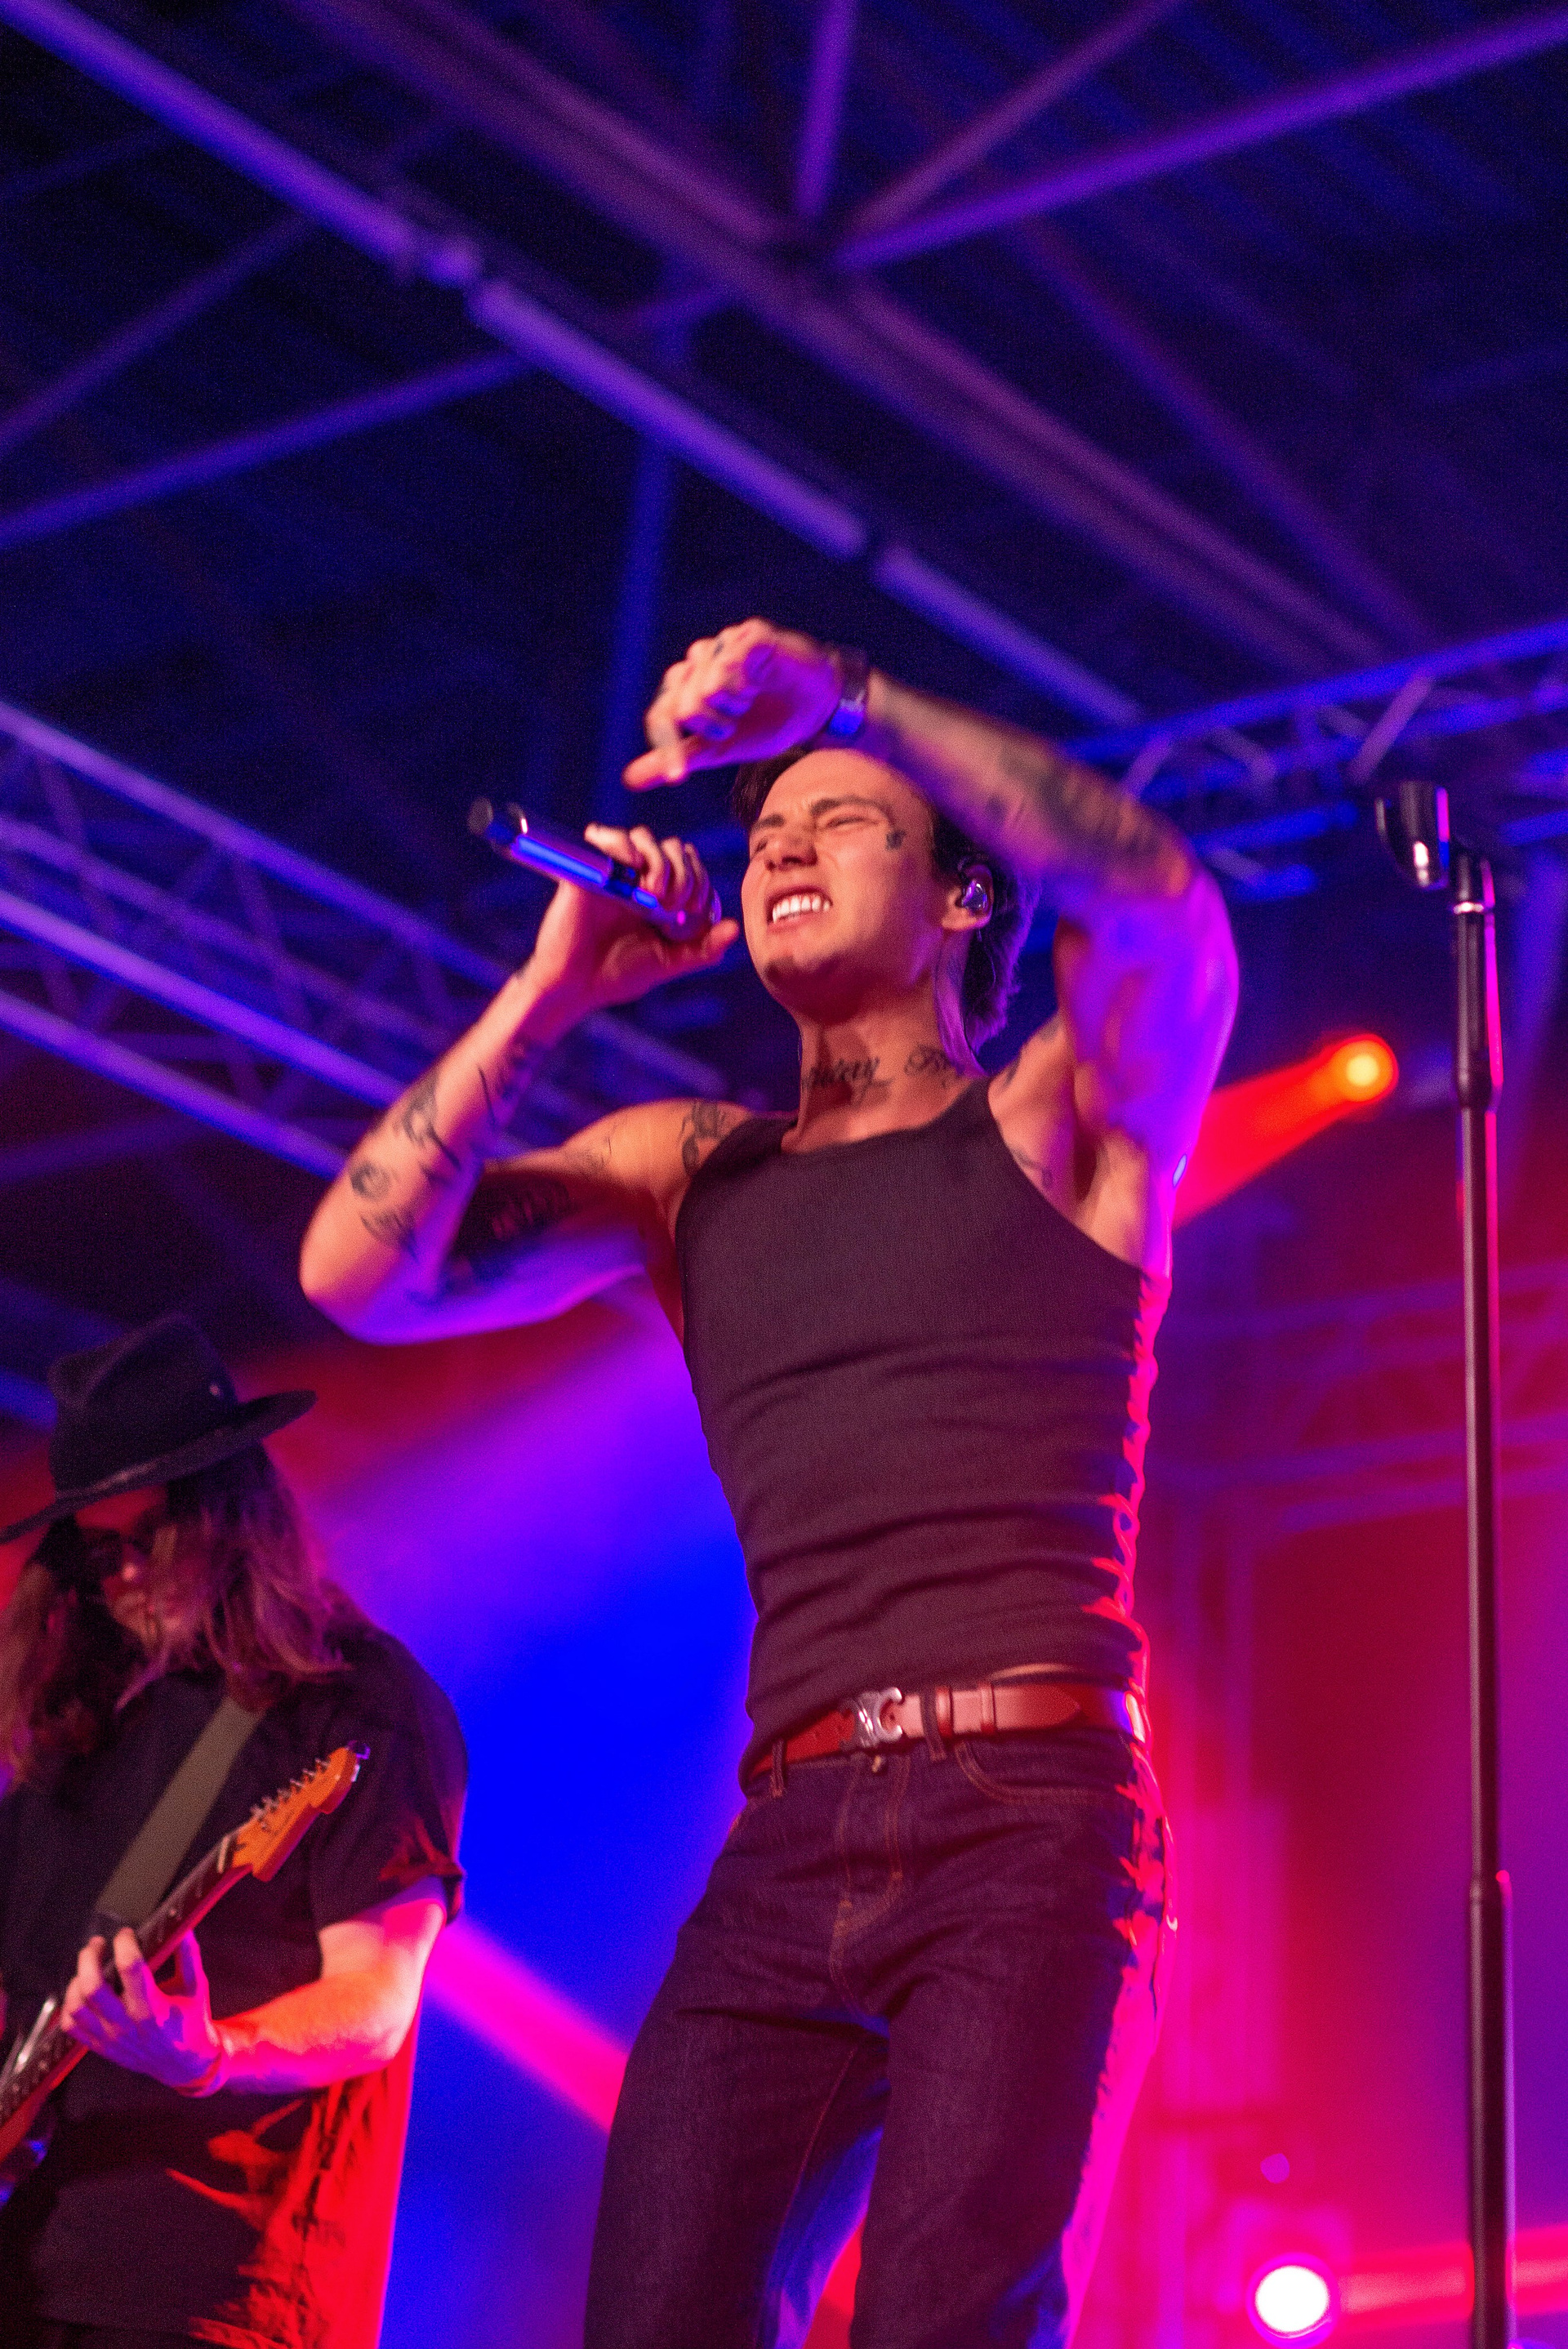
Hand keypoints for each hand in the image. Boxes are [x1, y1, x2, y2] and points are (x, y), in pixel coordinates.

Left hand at [61, 1928, 225, 2091]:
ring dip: (77, 1979)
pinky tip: (81, 1990)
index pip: (130, 1967)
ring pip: (77, 2006)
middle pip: (92, 1986)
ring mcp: (110, 2038)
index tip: (126, 1933)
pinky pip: (71, 2027)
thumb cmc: (191, 2020)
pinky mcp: (100, 2047)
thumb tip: (181, 1925)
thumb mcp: (196, 1987)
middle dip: (90, 1957)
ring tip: (88, 1965)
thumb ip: (188, 1955)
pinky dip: (70, 2005)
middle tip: (98, 1944)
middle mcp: (127, 2024)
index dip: (124, 1943)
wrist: (183, 2064)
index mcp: (153, 2007)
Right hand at [526, 825, 738, 1015]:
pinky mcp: (587, 870)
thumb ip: (703, 949)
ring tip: (655, 894)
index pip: (693, 868)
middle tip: (674, 905)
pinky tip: (633, 865)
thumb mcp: (667, 963)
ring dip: (661, 861)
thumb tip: (735, 928)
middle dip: (686, 873)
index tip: (694, 913)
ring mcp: (613, 872)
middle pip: (675, 848)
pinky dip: (623, 843)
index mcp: (659, 897)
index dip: (702, 884)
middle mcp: (638, 879)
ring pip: (646, 838)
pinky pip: (605, 837)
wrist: (573, 986)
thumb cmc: (616, 976)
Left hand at [624, 619, 840, 786]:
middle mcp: (699, 662)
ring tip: (749, 702)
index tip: (680, 777)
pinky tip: (756, 686)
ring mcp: (723, 644)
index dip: (668, 749)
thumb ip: (679, 757)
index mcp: (686, 687)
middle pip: (681, 705)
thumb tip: (629, 779)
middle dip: (712, 728)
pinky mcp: (751, 635)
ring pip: (703, 685)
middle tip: (734, 724)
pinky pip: (730, 660)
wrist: (815, 711)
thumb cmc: (767, 724)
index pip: (661, 716)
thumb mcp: (720, 748)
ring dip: (730, 708)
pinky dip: (743, 683)